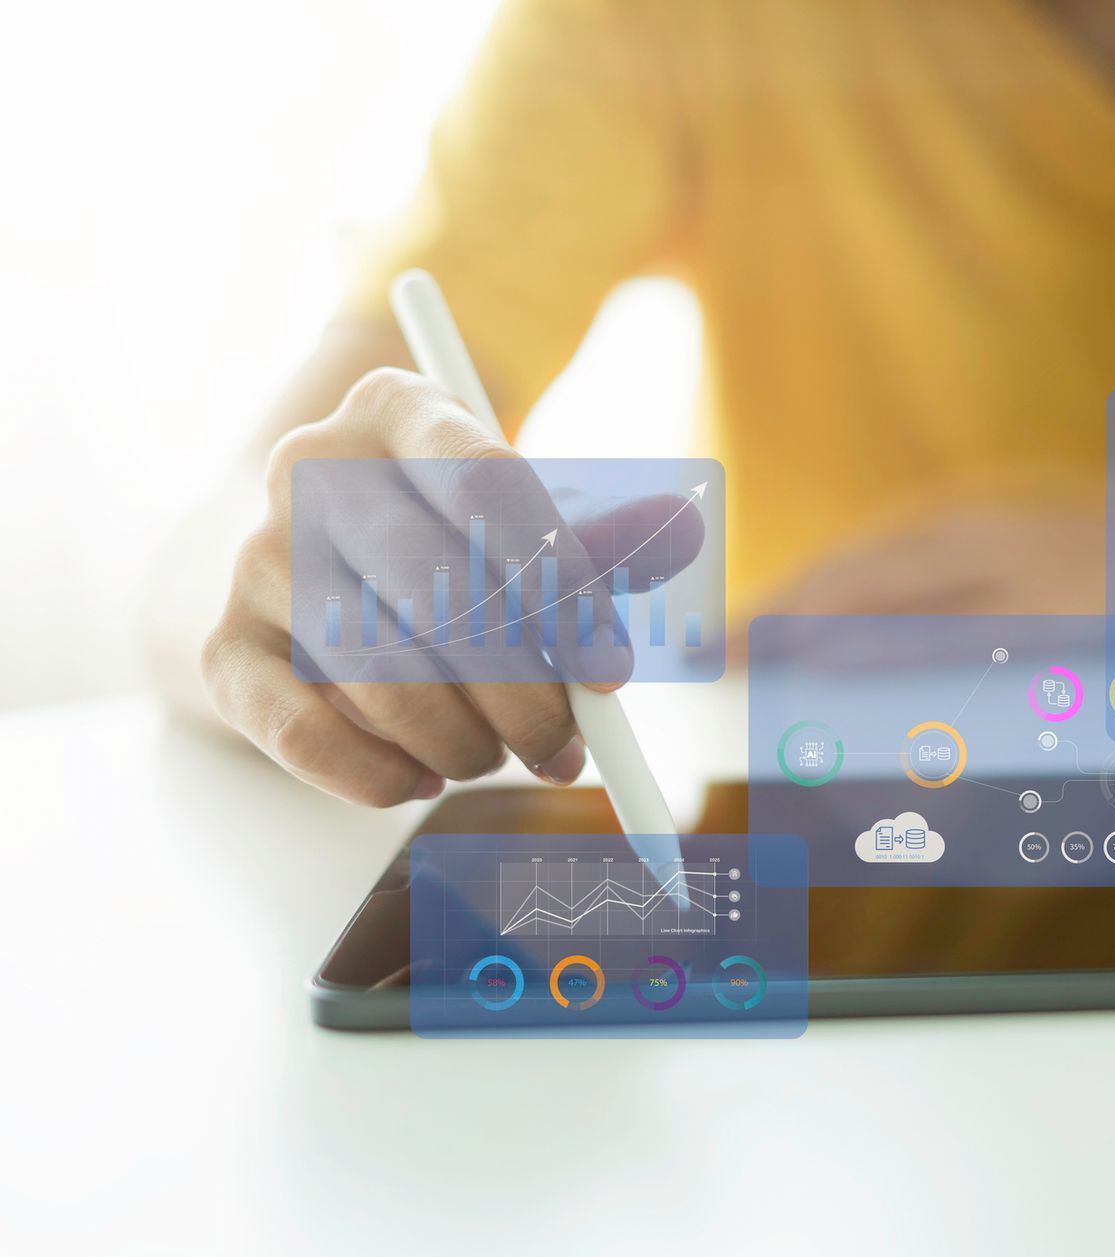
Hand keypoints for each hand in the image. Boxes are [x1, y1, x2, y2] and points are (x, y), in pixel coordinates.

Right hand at [202, 368, 699, 805]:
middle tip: (568, 747)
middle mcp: (313, 469)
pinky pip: (301, 733)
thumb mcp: (531, 523)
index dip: (558, 587)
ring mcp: (257, 555)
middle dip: (522, 692)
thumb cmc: (455, 543)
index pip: (488, 484)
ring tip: (500, 757)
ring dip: (461, 739)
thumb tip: (682, 529)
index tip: (610, 672)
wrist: (316, 570)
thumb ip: (605, 535)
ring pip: (377, 670)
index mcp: (400, 410)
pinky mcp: (223, 646)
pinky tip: (424, 779)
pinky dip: (379, 775)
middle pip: (436, 589)